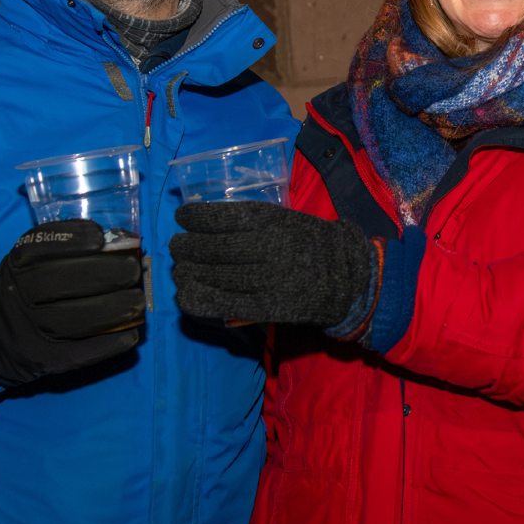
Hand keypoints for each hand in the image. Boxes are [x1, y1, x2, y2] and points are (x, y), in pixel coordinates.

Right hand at [0, 220, 144, 387]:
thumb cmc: (24, 292)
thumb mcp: (28, 264)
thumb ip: (64, 251)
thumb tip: (120, 241)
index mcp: (15, 266)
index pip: (38, 248)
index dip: (71, 240)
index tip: (101, 238)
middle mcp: (17, 297)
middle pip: (56, 283)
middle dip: (102, 273)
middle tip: (133, 270)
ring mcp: (28, 331)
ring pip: (72, 320)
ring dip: (112, 309)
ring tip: (138, 300)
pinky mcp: (43, 361)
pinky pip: (79, 353)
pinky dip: (109, 343)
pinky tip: (131, 334)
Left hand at [170, 202, 375, 328]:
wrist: (348, 278)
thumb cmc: (311, 243)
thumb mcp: (285, 219)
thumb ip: (251, 222)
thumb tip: (204, 223)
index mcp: (272, 221)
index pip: (223, 216)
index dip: (196, 217)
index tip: (182, 216)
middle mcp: (268, 247)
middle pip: (213, 248)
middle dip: (186, 247)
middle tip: (176, 246)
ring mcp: (267, 279)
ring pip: (214, 275)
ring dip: (188, 272)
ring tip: (179, 270)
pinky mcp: (267, 306)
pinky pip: (224, 303)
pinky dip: (199, 299)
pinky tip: (185, 293)